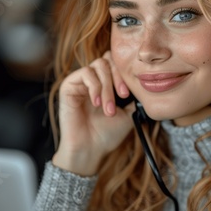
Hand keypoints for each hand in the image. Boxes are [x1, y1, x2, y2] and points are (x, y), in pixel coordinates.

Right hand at [52, 51, 134, 175]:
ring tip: (108, 109)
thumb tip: (142, 83)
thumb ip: (134, 96)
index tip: (128, 94)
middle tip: (122, 96)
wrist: (89, 150)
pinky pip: (85, 73)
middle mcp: (92, 80)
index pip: (116, 64)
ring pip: (98, 66)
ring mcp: (80, 82)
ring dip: (107, 87)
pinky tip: (97, 103)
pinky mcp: (69, 85)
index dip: (124, 74)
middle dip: (118, 77)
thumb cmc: (107, 134)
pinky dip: (95, 87)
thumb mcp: (128, 113)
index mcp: (105, 84)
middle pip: (108, 60)